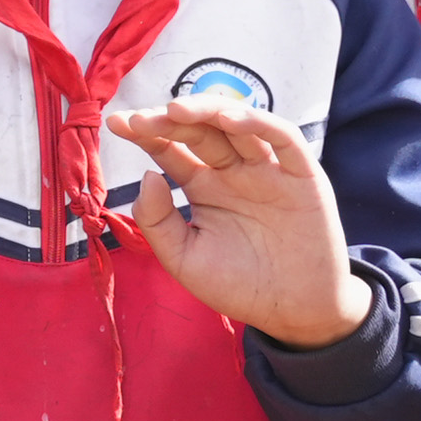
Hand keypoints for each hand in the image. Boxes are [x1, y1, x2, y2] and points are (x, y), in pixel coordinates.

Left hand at [106, 95, 371, 352]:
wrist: (294, 311)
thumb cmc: (239, 285)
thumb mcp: (183, 258)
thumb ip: (157, 220)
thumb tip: (147, 175)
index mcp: (203, 187)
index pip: (171, 150)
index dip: (146, 134)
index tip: (117, 123)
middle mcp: (233, 172)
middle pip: (200, 132)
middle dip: (169, 121)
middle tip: (142, 119)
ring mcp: (267, 170)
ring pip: (238, 126)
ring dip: (208, 111)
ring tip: (176, 110)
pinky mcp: (302, 174)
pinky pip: (284, 138)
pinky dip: (258, 123)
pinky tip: (230, 120)